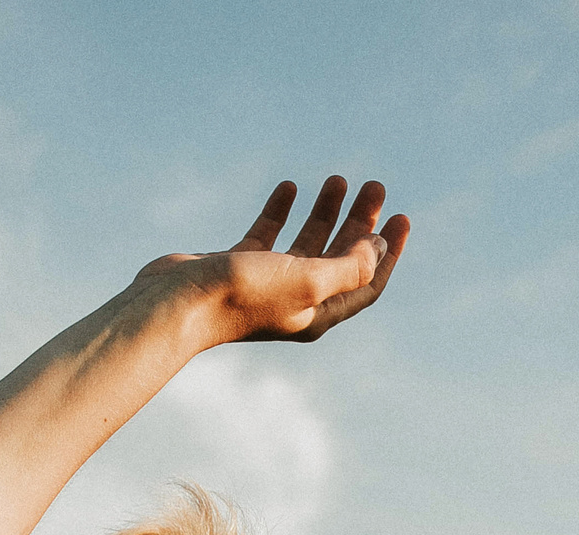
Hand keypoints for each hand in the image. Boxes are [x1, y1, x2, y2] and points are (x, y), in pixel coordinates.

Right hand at [138, 177, 410, 345]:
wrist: (177, 303)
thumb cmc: (244, 296)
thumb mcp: (309, 280)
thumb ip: (349, 266)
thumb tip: (380, 248)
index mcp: (318, 312)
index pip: (366, 282)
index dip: (388, 251)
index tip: (401, 216)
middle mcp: (296, 300)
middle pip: (341, 257)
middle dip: (360, 222)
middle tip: (374, 185)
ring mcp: (266, 283)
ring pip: (307, 242)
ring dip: (326, 211)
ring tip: (338, 179)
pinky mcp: (238, 265)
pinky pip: (268, 233)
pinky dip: (282, 210)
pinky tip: (290, 186)